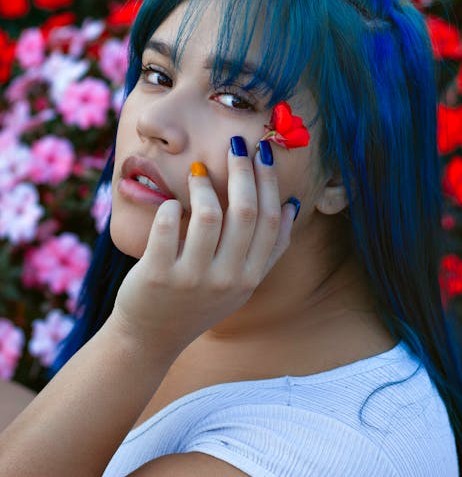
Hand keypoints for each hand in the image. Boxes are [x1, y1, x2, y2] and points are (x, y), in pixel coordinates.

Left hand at [111, 141, 296, 355]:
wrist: (150, 337)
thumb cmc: (198, 301)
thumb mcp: (241, 283)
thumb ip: (268, 250)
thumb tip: (291, 206)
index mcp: (250, 277)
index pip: (270, 221)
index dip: (269, 181)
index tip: (262, 151)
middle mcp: (227, 280)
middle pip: (246, 212)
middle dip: (243, 170)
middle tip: (235, 144)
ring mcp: (192, 279)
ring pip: (209, 214)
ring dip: (204, 185)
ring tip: (198, 171)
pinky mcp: (158, 277)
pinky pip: (167, 227)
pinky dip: (170, 207)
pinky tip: (171, 204)